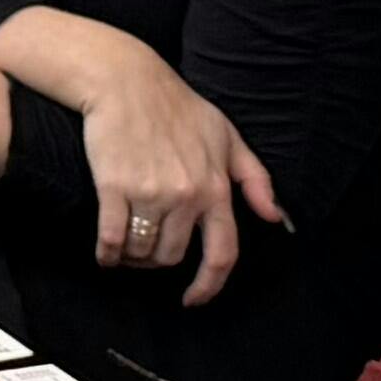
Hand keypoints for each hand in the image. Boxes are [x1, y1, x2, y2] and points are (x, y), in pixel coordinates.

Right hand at [72, 44, 284, 306]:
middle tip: (147, 250)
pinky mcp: (115, 187)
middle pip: (173, 257)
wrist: (127, 82)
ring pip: (143, 251)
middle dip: (158, 261)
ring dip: (132, 258)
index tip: (194, 299)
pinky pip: (113, 239)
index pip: (223, 254)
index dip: (209, 286)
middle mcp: (187, 195)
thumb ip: (255, 179)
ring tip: (126, 247)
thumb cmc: (178, 108)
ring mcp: (151, 192)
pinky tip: (105, 252)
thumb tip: (276, 218)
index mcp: (217, 188)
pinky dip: (107, 254)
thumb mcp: (228, 137)